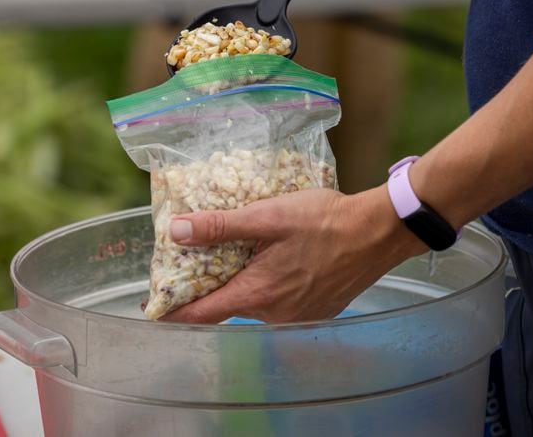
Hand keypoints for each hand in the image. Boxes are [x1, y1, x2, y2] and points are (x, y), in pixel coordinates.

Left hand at [160, 185, 426, 323]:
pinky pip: (282, 302)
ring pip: (257, 302)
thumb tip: (176, 232)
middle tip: (205, 255)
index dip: (173, 309)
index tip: (153, 305)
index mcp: (258, 294)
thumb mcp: (268, 216)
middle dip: (214, 283)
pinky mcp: (316, 310)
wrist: (379, 232)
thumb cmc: (326, 221)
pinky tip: (282, 258)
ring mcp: (298, 316)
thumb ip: (221, 227)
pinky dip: (273, 283)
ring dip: (247, 280)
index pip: (201, 314)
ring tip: (249, 249)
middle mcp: (275, 314)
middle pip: (229, 304)